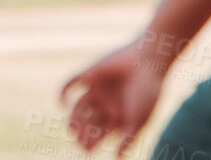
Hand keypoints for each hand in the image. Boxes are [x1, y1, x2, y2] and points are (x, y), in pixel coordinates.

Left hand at [61, 40, 165, 155]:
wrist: (148, 61)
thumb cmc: (147, 93)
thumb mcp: (139, 120)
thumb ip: (128, 139)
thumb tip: (118, 157)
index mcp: (118, 117)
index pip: (99, 135)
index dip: (91, 143)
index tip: (87, 150)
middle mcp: (106, 105)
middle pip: (87, 123)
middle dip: (82, 133)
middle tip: (79, 140)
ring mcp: (97, 89)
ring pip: (77, 107)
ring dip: (72, 119)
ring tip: (72, 128)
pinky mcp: (90, 73)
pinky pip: (71, 83)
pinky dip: (63, 92)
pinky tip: (62, 103)